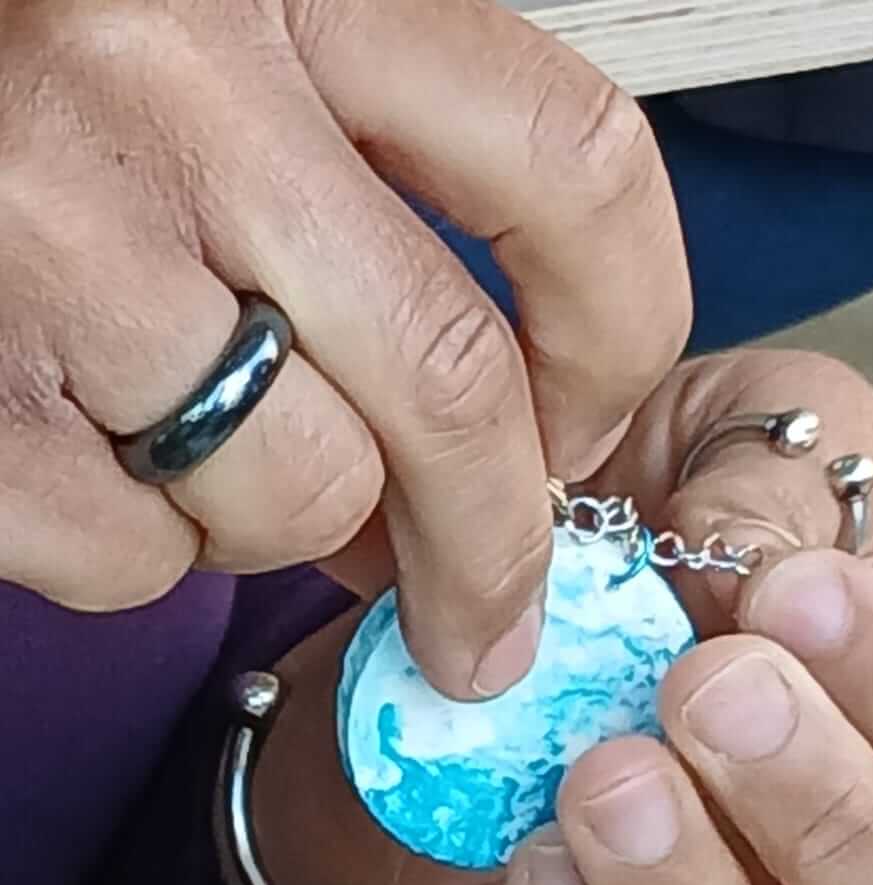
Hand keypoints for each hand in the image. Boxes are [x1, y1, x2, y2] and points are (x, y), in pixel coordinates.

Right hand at [0, 0, 688, 697]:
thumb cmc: (46, 104)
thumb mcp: (230, 88)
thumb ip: (374, 231)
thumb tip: (484, 479)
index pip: (568, 160)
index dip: (616, 335)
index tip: (586, 432)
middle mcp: (171, 80)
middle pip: (450, 380)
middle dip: (489, 541)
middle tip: (482, 616)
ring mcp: (51, 230)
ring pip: (293, 489)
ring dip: (274, 521)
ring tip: (191, 445)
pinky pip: (136, 559)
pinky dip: (135, 554)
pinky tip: (81, 455)